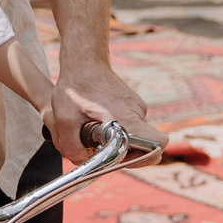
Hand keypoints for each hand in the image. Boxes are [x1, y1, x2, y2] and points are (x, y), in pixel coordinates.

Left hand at [46, 51, 148, 165]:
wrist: (83, 61)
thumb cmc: (75, 87)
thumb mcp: (64, 120)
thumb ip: (72, 147)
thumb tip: (82, 160)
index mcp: (127, 118)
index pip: (158, 144)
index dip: (144, 158)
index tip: (121, 157)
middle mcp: (137, 112)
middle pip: (147, 144)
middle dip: (129, 154)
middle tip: (107, 151)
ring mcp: (137, 106)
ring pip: (137, 135)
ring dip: (121, 140)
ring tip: (96, 131)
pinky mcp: (132, 102)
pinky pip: (131, 124)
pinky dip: (119, 129)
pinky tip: (98, 120)